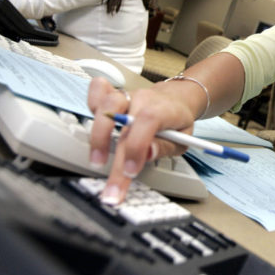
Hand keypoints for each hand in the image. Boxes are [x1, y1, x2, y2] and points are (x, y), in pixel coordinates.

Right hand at [87, 77, 193, 203]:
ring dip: (97, 133)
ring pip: (106, 104)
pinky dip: (91, 101)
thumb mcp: (183, 138)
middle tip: (111, 185)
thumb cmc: (178, 120)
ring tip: (96, 159)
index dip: (136, 147)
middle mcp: (142, 99)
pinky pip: (98, 89)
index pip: (147, 121)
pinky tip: (91, 118)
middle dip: (112, 154)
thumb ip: (166, 146)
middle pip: (120, 118)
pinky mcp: (114, 96)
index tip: (130, 172)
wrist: (176, 99)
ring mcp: (127, 96)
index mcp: (163, 109)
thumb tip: (148, 154)